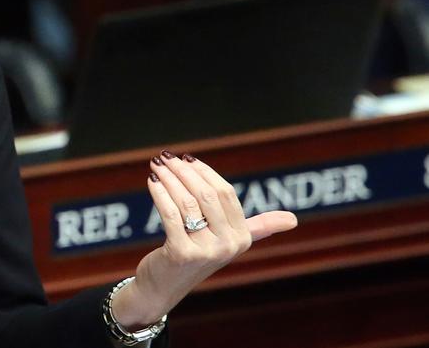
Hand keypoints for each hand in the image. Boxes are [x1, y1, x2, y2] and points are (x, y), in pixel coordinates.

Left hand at [111, 151, 297, 327]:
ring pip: (187, 202)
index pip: (226, 193)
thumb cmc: (195, 256)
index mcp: (242, 237)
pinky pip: (170, 214)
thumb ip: (258, 228)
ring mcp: (206, 251)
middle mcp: (228, 245)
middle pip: (206, 195)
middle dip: (183, 172)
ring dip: (169, 179)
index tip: (186, 158)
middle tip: (165, 158)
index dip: (204, 172)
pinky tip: (151, 182)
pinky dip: (159, 194)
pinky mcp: (182, 254)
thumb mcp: (228, 242)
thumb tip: (293, 220)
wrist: (164, 286)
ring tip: (156, 166)